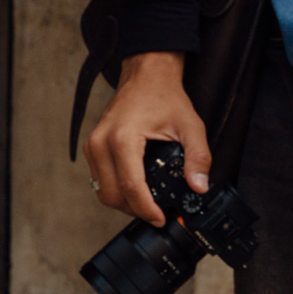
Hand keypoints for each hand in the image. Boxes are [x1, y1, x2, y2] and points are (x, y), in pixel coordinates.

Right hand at [85, 51, 211, 223]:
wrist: (146, 75)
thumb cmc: (165, 96)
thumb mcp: (190, 126)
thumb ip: (199, 157)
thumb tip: (200, 187)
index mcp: (123, 138)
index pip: (131, 187)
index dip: (146, 209)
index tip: (160, 219)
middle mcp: (101, 143)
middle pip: (112, 195)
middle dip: (134, 209)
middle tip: (157, 213)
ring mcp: (93, 145)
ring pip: (102, 190)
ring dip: (124, 202)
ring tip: (148, 202)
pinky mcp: (92, 146)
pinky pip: (99, 179)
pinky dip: (116, 189)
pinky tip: (136, 188)